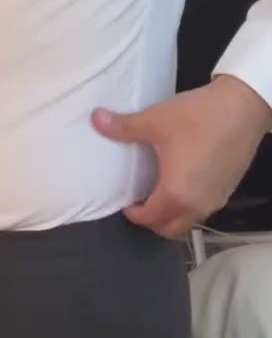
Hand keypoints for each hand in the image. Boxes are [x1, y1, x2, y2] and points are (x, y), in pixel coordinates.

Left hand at [91, 76, 271, 239]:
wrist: (242, 108)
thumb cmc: (196, 117)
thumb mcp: (155, 120)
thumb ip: (123, 126)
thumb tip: (95, 119)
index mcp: (176, 195)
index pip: (149, 219)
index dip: (133, 214)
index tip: (124, 203)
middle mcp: (197, 206)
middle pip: (170, 229)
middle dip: (151, 221)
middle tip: (139, 201)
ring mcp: (216, 200)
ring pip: (188, 221)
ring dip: (171, 215)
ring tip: (158, 191)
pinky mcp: (227, 190)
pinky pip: (203, 209)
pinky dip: (188, 205)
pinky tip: (182, 180)